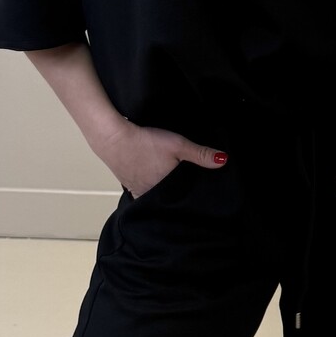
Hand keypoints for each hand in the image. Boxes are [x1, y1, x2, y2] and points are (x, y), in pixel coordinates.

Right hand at [102, 121, 225, 197]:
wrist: (112, 136)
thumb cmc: (144, 141)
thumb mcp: (178, 145)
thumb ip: (201, 154)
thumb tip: (223, 161)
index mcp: (165, 190)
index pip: (183, 199)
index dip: (192, 197)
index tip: (200, 196)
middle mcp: (150, 194)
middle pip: (169, 199)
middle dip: (178, 196)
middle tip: (188, 190)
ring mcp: (137, 190)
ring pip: (156, 195)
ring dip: (163, 192)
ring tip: (172, 185)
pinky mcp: (128, 183)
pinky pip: (143, 190)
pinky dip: (150, 186)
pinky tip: (153, 179)